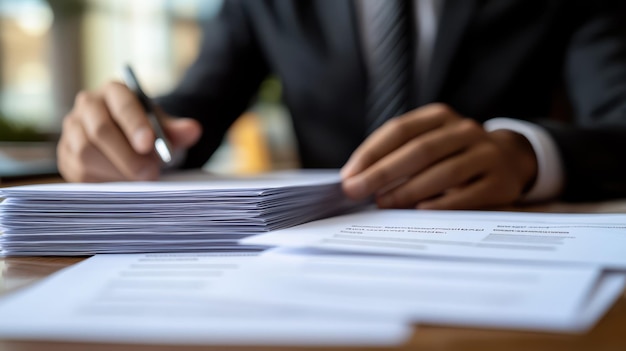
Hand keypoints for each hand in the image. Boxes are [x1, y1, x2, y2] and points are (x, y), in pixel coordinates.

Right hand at [57, 82, 201, 181]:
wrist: (128, 142)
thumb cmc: (147, 132)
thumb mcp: (164, 127)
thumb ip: (177, 130)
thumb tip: (193, 130)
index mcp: (114, 92)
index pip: (122, 104)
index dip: (135, 124)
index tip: (149, 144)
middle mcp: (87, 106)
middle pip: (100, 130)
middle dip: (127, 155)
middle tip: (150, 173)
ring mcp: (72, 130)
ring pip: (86, 153)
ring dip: (115, 171)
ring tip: (138, 179)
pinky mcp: (66, 154)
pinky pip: (79, 172)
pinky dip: (103, 182)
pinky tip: (122, 185)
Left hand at [341, 103, 537, 208]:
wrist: (509, 160)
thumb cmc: (452, 156)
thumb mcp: (430, 143)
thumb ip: (397, 156)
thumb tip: (355, 180)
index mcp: (441, 116)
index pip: (399, 130)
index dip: (370, 153)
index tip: (348, 176)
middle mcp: (465, 130)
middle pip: (419, 150)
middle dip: (382, 173)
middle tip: (356, 191)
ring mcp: (486, 155)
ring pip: (443, 172)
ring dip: (408, 190)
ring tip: (383, 203)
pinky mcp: (500, 182)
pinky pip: (467, 196)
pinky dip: (441, 205)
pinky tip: (419, 212)